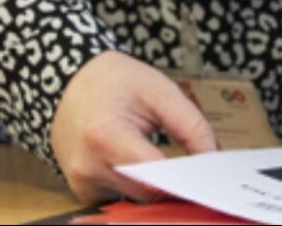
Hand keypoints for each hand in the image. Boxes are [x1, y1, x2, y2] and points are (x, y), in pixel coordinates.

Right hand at [50, 51, 217, 201]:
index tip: (206, 174)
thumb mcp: (160, 91)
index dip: (183, 178)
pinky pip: (120, 197)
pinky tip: (145, 167)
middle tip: (195, 169)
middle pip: (146, 192)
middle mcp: (88, 166)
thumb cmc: (115, 82)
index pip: (153, 175)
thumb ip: (191, 124)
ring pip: (135, 199)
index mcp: (104, 136)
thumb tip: (211, 157)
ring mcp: (82, 182)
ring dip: (155, 186)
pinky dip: (137, 186)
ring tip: (168, 163)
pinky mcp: (82, 190)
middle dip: (174, 183)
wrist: (71, 83)